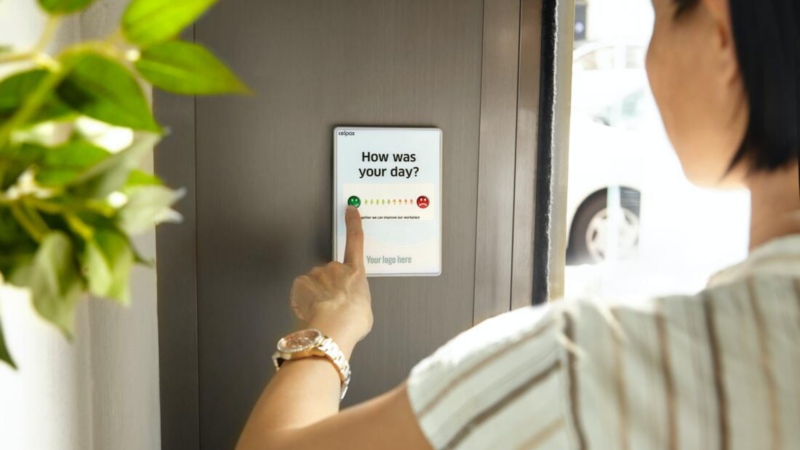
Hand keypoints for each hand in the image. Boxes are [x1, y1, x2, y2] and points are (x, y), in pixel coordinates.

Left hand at [290, 206, 372, 351]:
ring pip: (314, 282)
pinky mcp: (302, 282)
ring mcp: (318, 274)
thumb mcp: (365, 310)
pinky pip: (301, 290)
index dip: (353, 223)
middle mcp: (336, 269)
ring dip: (316, 295)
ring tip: (323, 312)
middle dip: (329, 287)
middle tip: (333, 306)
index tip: (350, 210)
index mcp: (355, 273)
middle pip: (330, 273)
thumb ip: (357, 300)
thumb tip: (352, 305)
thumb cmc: (351, 321)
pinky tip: (311, 311)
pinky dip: (303, 300)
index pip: (356, 241)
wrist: (333, 327)